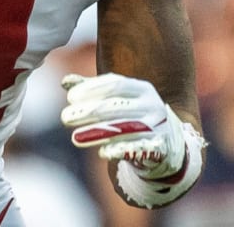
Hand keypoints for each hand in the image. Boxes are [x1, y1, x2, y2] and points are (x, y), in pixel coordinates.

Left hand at [59, 72, 186, 179]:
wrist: (168, 144)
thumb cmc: (134, 116)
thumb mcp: (119, 100)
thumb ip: (93, 90)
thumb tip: (65, 81)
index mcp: (142, 89)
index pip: (115, 84)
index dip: (91, 89)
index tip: (70, 98)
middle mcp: (152, 105)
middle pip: (116, 106)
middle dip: (88, 112)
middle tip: (65, 118)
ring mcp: (158, 127)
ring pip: (125, 128)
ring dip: (98, 133)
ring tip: (75, 138)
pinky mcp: (160, 148)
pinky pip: (138, 148)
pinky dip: (120, 150)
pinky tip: (102, 153)